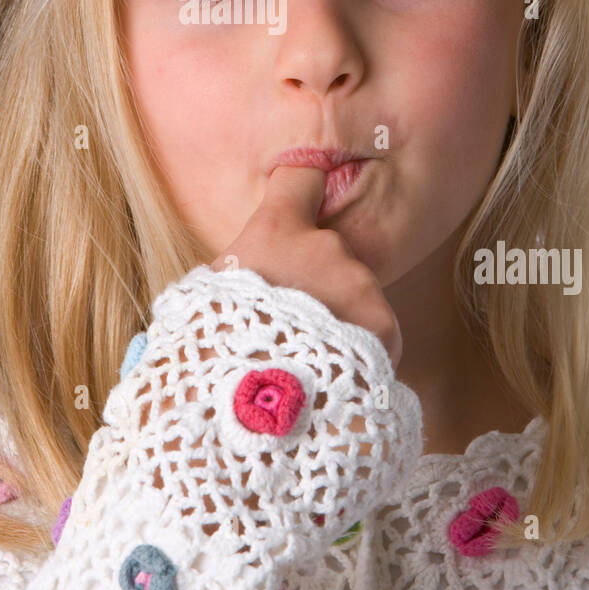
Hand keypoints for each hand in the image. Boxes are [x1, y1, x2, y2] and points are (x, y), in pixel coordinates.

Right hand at [210, 165, 401, 371]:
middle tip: (290, 330)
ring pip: (356, 296)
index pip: (302, 177)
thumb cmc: (212, 354)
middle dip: (316, 284)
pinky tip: (335, 380)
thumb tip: (235, 278)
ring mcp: (358, 284)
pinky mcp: (384, 326)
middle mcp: (324, 246)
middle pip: (329, 253)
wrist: (246, 412)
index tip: (310, 193)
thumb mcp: (204, 299)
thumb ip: (237, 274)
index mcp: (274, 231)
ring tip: (309, 362)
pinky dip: (364, 355)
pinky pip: (380, 335)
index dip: (305, 187)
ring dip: (341, 320)